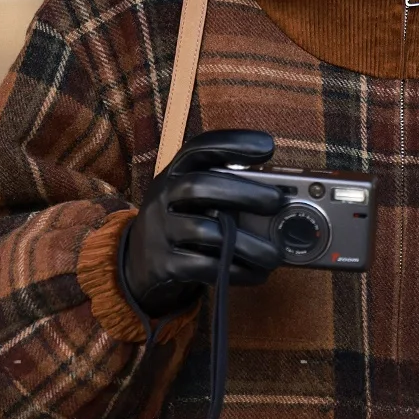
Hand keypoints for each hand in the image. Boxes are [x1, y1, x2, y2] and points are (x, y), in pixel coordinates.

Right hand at [120, 129, 284, 318]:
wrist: (138, 264)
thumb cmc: (182, 222)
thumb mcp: (191, 197)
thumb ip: (224, 190)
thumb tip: (280, 198)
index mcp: (175, 173)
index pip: (199, 149)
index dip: (233, 144)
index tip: (268, 146)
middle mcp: (163, 196)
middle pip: (199, 186)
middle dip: (242, 192)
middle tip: (277, 201)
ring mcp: (160, 230)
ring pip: (203, 231)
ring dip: (246, 243)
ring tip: (275, 254)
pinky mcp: (162, 263)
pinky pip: (200, 266)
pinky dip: (233, 271)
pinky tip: (256, 274)